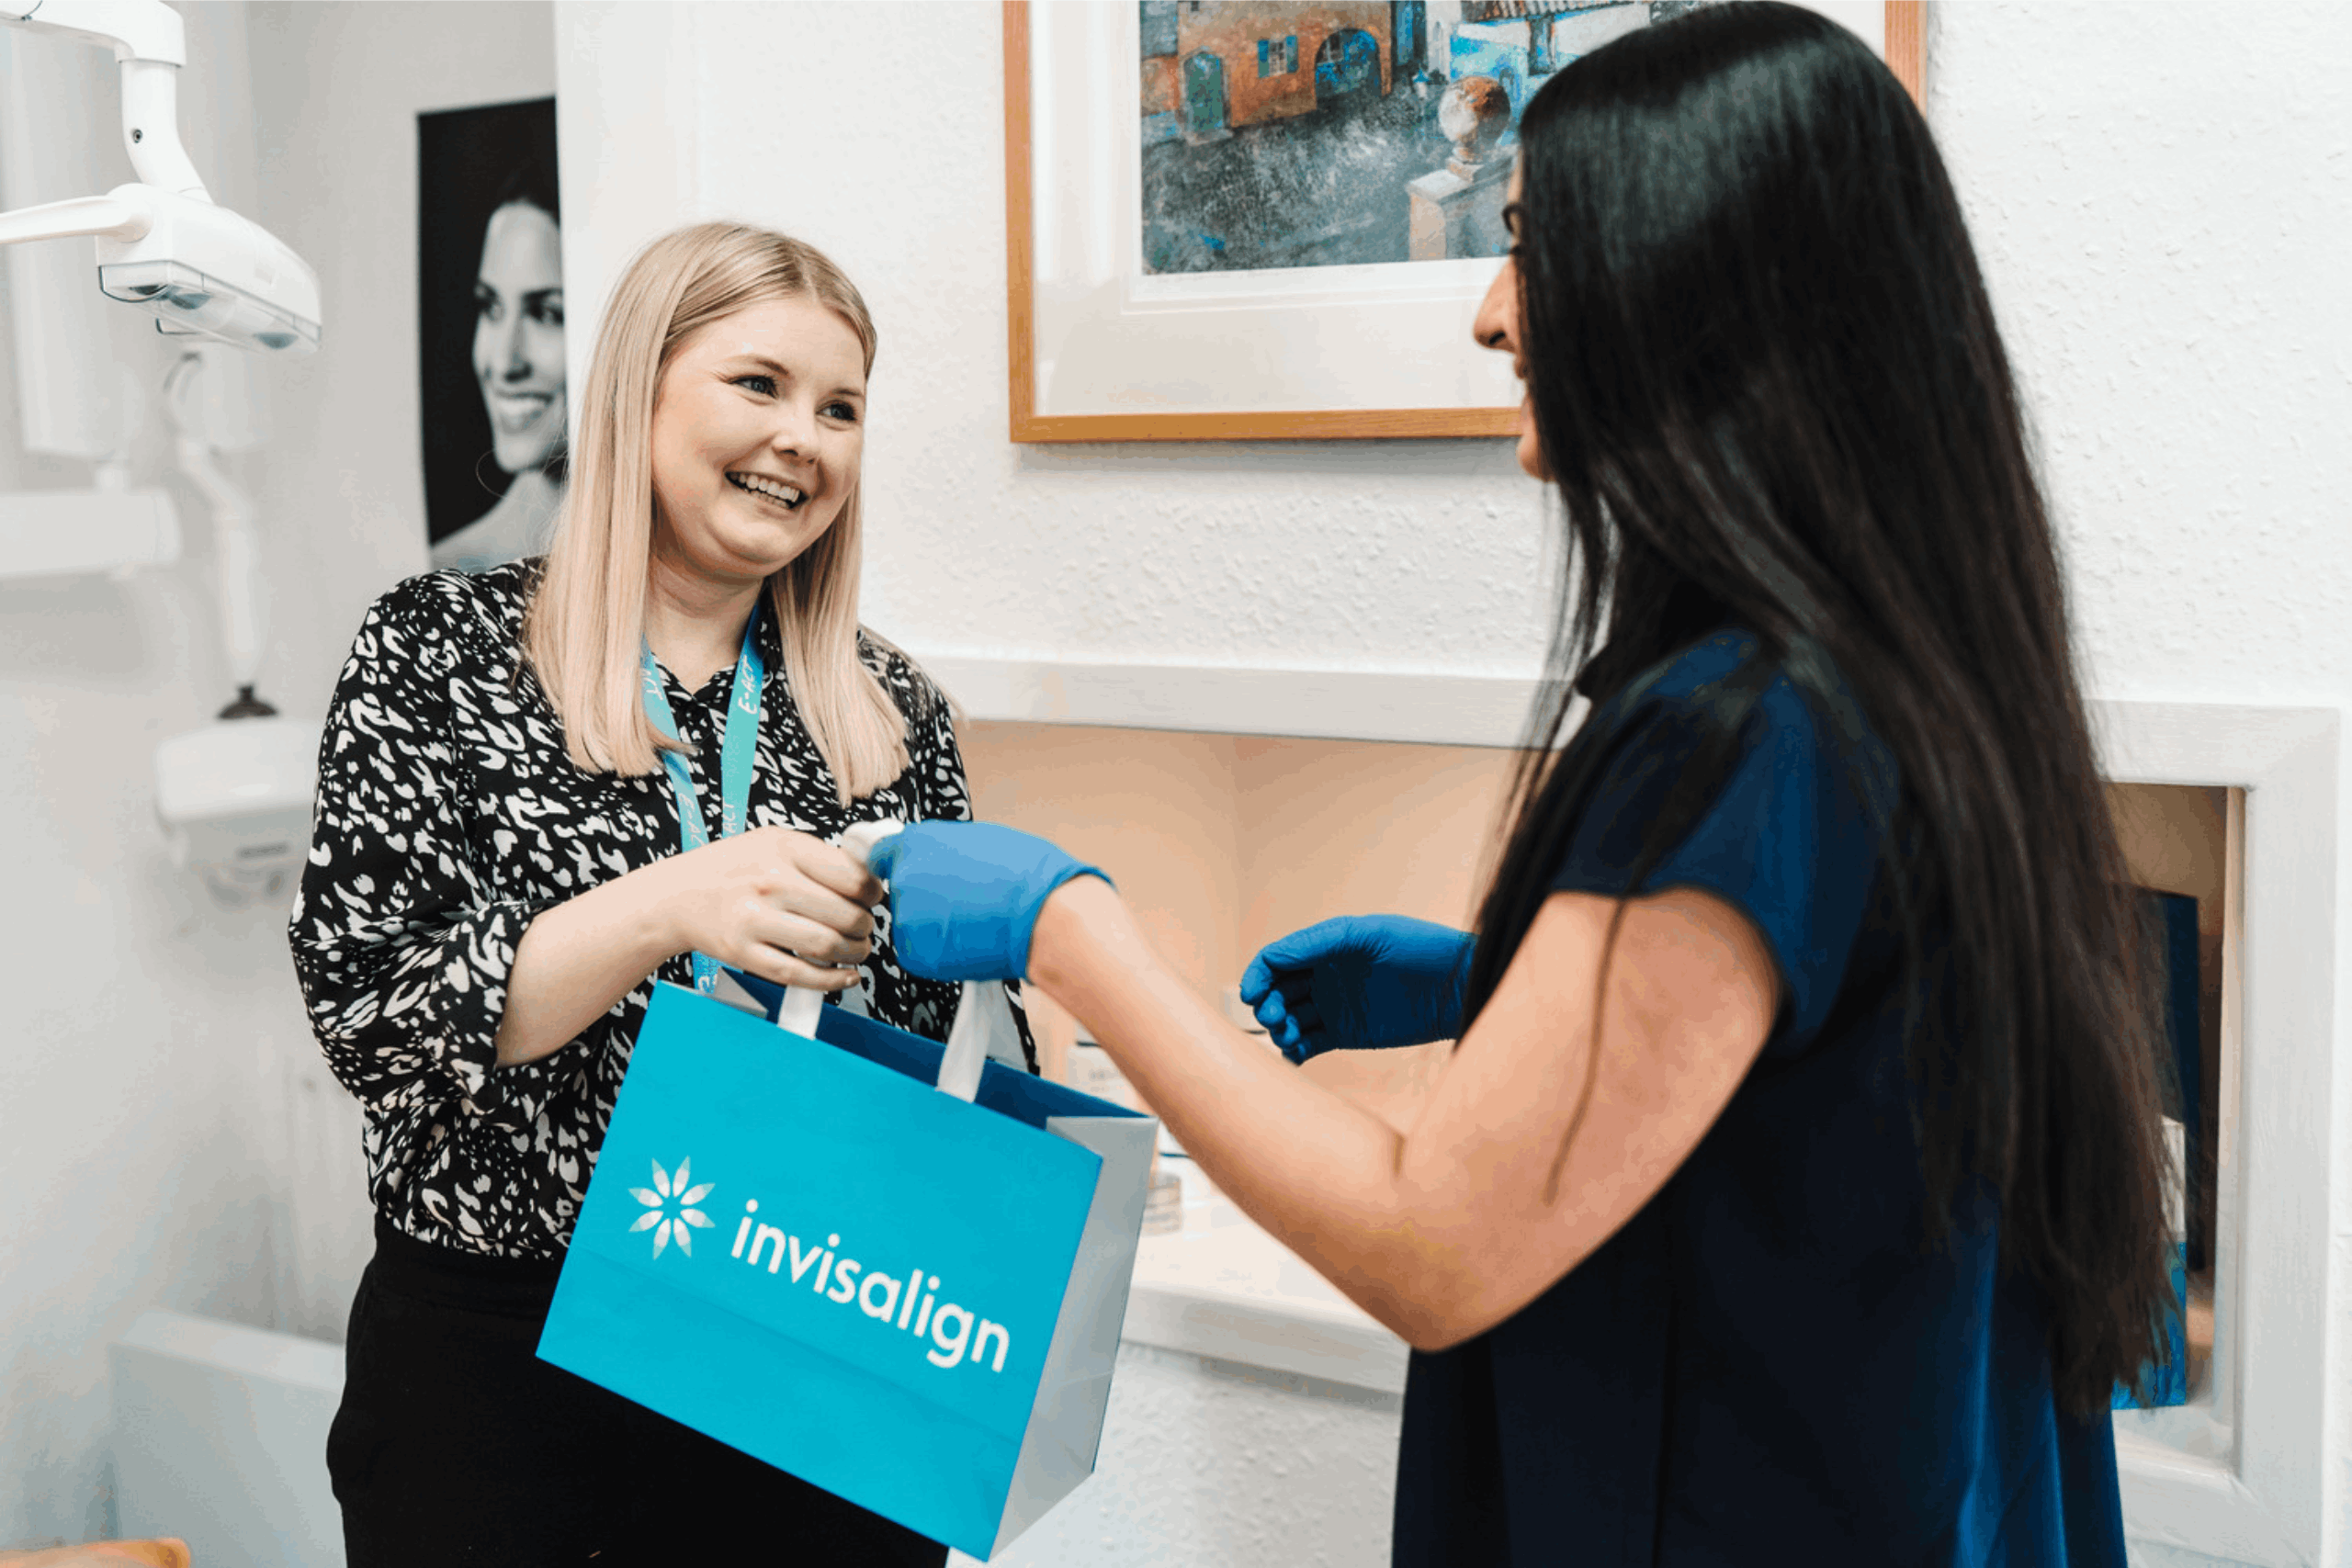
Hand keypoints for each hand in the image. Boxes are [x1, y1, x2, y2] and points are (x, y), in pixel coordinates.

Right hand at [647, 826, 880, 990]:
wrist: (676, 895)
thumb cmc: (731, 868)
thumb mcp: (773, 842)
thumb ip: (818, 856)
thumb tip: (868, 878)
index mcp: (784, 849)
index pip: (852, 876)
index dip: (874, 894)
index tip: (874, 899)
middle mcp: (770, 883)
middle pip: (845, 915)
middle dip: (866, 928)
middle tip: (865, 928)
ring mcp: (755, 920)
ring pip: (827, 946)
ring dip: (854, 953)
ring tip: (857, 949)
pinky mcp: (744, 953)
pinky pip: (800, 974)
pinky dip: (831, 980)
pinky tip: (844, 974)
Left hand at [864, 820, 1108, 980]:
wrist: (1043, 915)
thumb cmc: (1027, 874)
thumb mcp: (980, 840)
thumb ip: (944, 848)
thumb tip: (938, 855)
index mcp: (917, 842)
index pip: (881, 853)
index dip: (899, 864)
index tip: (909, 874)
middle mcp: (904, 877)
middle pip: (902, 889)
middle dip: (925, 896)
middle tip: (964, 901)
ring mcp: (907, 917)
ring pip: (912, 922)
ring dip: (934, 924)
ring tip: (975, 921)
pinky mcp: (915, 953)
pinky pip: (920, 950)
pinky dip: (941, 950)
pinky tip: (971, 940)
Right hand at [1239, 915, 1474, 1063]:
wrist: (1461, 988)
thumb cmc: (1423, 949)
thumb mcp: (1369, 935)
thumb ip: (1320, 941)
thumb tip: (1273, 957)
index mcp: (1326, 944)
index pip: (1276, 959)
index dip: (1257, 975)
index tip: (1251, 995)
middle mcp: (1325, 974)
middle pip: (1275, 990)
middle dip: (1265, 1004)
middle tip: (1274, 1017)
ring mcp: (1335, 1005)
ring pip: (1288, 1019)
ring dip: (1278, 1028)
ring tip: (1287, 1036)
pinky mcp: (1347, 1034)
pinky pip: (1308, 1044)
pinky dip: (1293, 1052)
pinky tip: (1292, 1055)